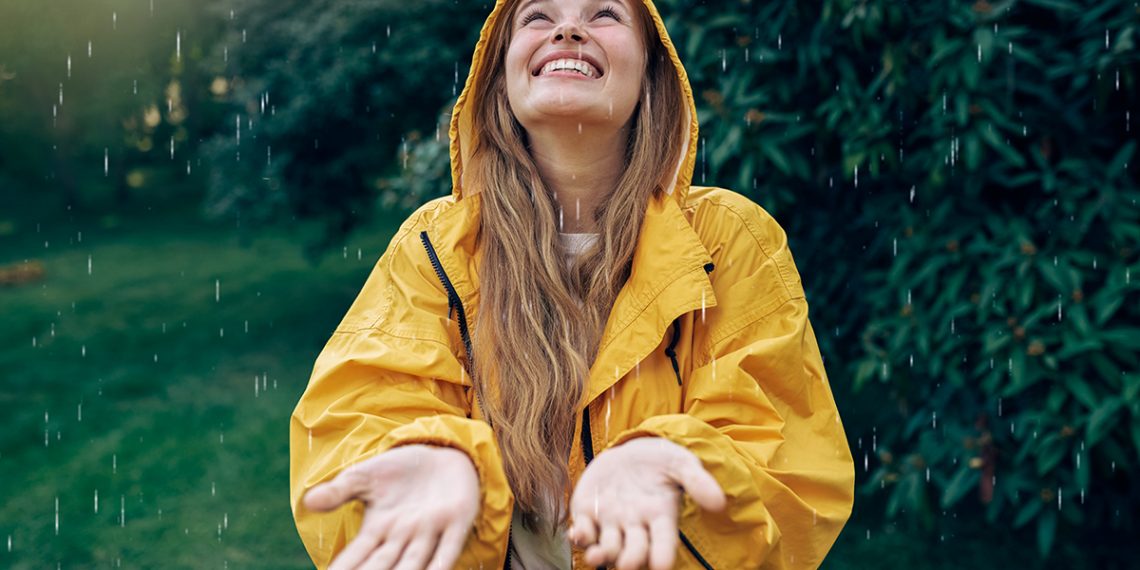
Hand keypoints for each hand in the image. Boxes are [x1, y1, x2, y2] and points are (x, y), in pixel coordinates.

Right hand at [303, 444, 480, 569]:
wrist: (442, 453)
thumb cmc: (400, 470)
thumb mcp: (365, 476)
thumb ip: (339, 491)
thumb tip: (308, 501)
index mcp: (378, 529)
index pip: (357, 555)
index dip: (344, 568)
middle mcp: (402, 536)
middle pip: (383, 566)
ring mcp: (430, 530)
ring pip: (413, 564)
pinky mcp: (457, 521)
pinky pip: (449, 549)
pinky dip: (441, 564)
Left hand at [566, 437, 725, 569]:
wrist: (631, 452)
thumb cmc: (661, 461)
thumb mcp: (681, 463)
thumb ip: (697, 482)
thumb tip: (718, 503)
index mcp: (661, 518)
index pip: (664, 543)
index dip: (663, 555)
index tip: (662, 565)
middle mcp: (636, 526)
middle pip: (634, 551)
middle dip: (630, 560)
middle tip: (627, 564)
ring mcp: (611, 522)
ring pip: (606, 547)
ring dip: (601, 555)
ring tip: (597, 556)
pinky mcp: (588, 512)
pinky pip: (583, 530)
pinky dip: (580, 535)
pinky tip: (577, 533)